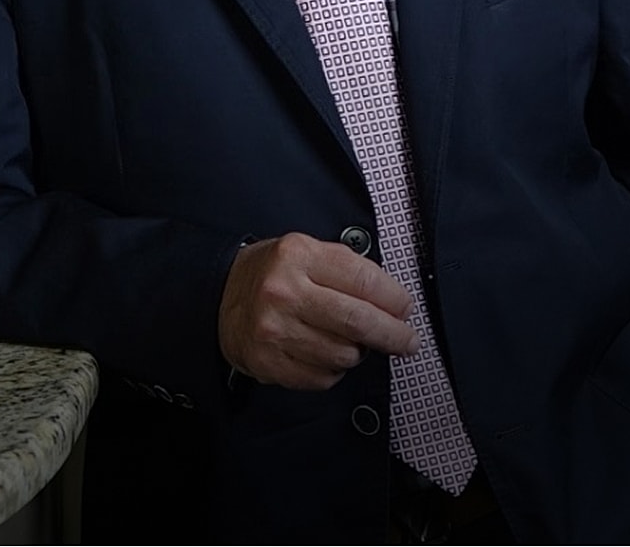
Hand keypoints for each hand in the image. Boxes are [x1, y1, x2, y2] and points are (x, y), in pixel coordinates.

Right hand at [218, 231, 419, 389]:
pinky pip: (323, 378)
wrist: (222, 296)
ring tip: (345, 338)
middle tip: (406, 340)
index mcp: (299, 255)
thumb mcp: (306, 251)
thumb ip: (348, 269)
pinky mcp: (269, 363)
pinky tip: (322, 352)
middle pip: (358, 321)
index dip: (394, 299)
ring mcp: (275, 330)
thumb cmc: (274, 272)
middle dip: (393, 335)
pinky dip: (333, 370)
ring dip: (356, 351)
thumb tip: (393, 301)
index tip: (405, 309)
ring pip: (344, 355)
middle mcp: (284, 292)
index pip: (363, 280)